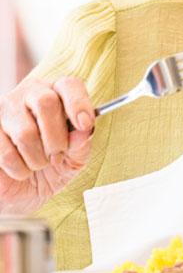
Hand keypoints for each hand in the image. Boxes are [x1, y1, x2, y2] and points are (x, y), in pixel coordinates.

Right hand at [0, 77, 94, 214]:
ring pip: (26, 132)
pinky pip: (6, 153)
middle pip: (46, 103)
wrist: (23, 187)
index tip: (85, 124)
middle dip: (57, 137)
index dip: (79, 104)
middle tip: (58, 155)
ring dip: (38, 158)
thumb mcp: (75, 158)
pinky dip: (19, 169)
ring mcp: (3, 111)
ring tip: (39, 164)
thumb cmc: (53, 165)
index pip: (69, 85)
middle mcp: (28, 94)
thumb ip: (82, 144)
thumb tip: (84, 131)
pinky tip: (21, 169)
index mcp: (56, 93)